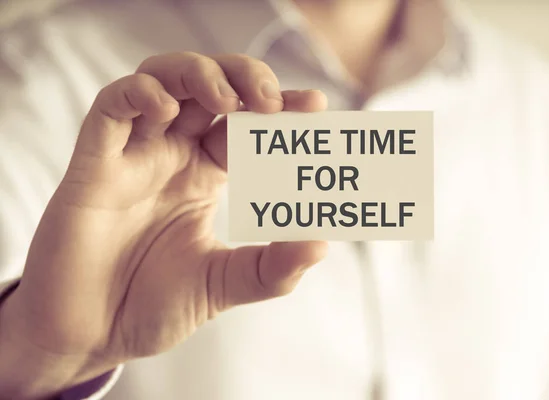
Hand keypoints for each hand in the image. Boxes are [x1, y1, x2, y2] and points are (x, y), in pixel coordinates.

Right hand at [0, 52, 327, 398]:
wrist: (90, 336)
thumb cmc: (152, 306)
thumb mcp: (223, 285)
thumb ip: (273, 269)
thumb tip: (322, 243)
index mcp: (203, 175)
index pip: (245, 123)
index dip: (280, 107)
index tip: (316, 104)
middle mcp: (171, 156)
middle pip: (207, 86)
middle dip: (243, 77)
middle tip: (273, 99)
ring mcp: (132, 155)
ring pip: (161, 79)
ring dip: (198, 74)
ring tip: (228, 99)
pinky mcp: (93, 164)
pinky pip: (111, 108)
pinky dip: (140, 95)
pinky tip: (167, 112)